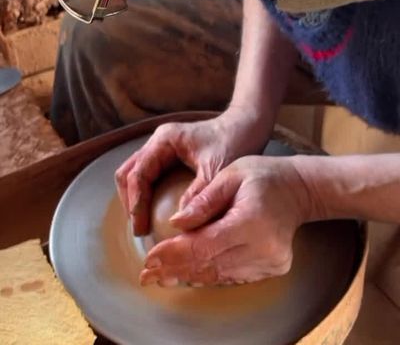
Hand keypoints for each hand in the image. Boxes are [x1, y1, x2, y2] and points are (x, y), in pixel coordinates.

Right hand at [115, 108, 269, 234]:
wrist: (248, 126)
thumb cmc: (235, 142)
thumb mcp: (217, 170)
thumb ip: (198, 194)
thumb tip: (177, 222)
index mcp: (165, 140)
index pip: (138, 174)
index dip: (136, 203)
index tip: (141, 227)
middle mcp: (158, 141)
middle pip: (128, 173)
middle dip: (131, 202)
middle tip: (140, 229)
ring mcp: (162, 148)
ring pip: (135, 174)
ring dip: (136, 198)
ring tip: (144, 224)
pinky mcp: (170, 156)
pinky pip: (148, 176)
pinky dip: (146, 195)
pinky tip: (154, 213)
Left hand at [140, 156, 310, 286]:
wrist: (299, 190)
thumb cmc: (264, 175)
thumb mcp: (231, 174)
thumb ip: (203, 200)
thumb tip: (175, 223)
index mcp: (251, 221)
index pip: (204, 244)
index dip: (174, 253)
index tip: (149, 257)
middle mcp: (263, 248)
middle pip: (209, 265)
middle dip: (174, 269)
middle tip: (145, 275)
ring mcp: (269, 262)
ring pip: (219, 275)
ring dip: (188, 276)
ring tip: (160, 277)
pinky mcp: (270, 269)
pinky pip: (232, 276)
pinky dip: (208, 275)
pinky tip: (187, 275)